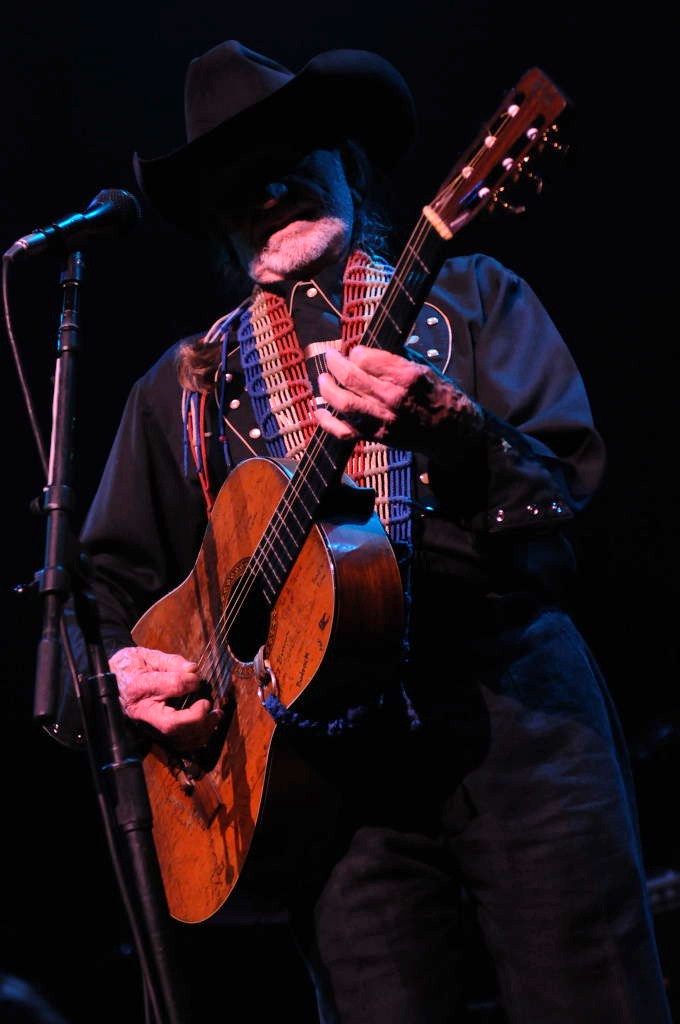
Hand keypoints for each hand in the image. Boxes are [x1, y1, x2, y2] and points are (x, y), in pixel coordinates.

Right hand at [110, 646, 221, 749]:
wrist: (117, 679)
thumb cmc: (132, 666)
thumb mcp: (148, 656)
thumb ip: (172, 663)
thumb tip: (193, 670)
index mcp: (137, 687)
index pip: (166, 687)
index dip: (186, 683)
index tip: (196, 678)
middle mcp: (142, 712)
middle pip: (171, 724)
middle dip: (197, 717)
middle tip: (209, 703)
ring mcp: (148, 726)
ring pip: (177, 739)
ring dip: (201, 730)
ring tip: (215, 715)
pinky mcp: (156, 733)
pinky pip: (177, 744)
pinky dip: (196, 739)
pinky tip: (207, 726)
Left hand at [316, 346, 482, 455]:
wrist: (453, 432)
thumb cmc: (441, 396)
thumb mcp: (424, 368)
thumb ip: (396, 358)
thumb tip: (369, 347)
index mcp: (406, 376)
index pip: (366, 358)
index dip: (355, 352)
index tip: (354, 351)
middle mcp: (392, 398)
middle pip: (350, 377)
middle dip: (334, 363)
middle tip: (330, 357)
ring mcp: (383, 420)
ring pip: (343, 403)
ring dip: (327, 389)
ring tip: (323, 380)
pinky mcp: (377, 437)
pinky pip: (345, 431)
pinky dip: (327, 423)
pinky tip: (319, 412)